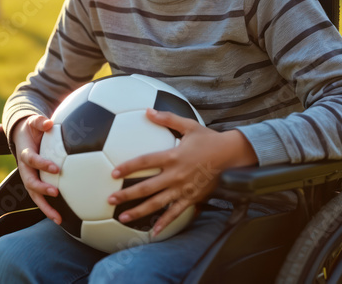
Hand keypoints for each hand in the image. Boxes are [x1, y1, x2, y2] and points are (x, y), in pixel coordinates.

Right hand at [11, 114, 62, 223]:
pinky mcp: (35, 184)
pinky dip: (49, 209)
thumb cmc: (32, 128)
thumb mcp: (34, 122)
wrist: (22, 136)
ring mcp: (29, 178)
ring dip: (45, 207)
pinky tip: (62, 219)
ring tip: (58, 219)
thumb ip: (39, 121)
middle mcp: (25, 169)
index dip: (42, 164)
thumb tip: (48, 122)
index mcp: (25, 153)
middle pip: (29, 182)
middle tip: (56, 193)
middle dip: (41, 189)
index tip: (56, 168)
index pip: (31, 159)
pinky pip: (41, 198)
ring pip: (34, 195)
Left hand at [107, 109, 256, 236]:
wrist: (231, 156)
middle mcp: (175, 175)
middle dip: (127, 194)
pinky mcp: (191, 198)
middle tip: (110, 199)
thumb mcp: (188, 125)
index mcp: (172, 156)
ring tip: (123, 217)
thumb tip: (147, 110)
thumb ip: (167, 118)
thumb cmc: (208, 139)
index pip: (145, 162)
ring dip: (139, 211)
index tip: (113, 173)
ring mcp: (183, 189)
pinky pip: (176, 212)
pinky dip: (165, 223)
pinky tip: (154, 232)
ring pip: (157, 203)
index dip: (128, 167)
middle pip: (146, 187)